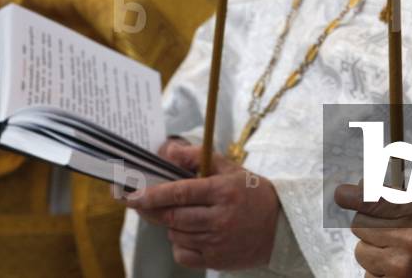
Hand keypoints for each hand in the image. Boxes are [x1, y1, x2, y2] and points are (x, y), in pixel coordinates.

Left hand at [123, 140, 279, 270]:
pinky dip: (179, 244)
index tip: (131, 195)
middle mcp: (220, 218)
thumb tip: (168, 151)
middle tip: (140, 202)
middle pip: (172, 216)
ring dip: (170, 224)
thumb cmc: (252, 193)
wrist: (280, 227)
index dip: (152, 194)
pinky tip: (190, 233)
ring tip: (183, 214)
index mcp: (223, 191)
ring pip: (175, 234)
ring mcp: (218, 242)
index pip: (180, 193)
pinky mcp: (217, 260)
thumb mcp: (230, 169)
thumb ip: (198, 157)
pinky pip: (183, 254)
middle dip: (151, 210)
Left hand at [335, 183, 411, 277]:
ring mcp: (403, 266)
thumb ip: (400, 197)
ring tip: (399, 251)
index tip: (342, 194)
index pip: (370, 198)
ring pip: (362, 252)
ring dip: (374, 250)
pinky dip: (379, 273)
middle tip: (390, 229)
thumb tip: (358, 190)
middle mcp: (411, 237)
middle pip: (360, 225)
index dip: (350, 195)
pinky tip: (400, 268)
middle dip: (370, 225)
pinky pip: (370, 276)